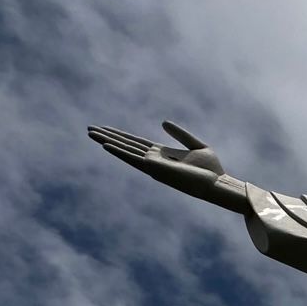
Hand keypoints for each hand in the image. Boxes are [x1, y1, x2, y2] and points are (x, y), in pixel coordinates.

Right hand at [87, 121, 247, 212]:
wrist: (217, 183)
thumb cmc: (211, 169)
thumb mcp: (197, 145)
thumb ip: (180, 134)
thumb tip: (163, 122)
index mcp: (162, 154)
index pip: (136, 143)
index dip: (121, 135)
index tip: (105, 128)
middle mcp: (154, 160)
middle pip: (126, 146)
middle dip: (108, 137)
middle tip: (89, 129)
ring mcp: (153, 165)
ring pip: (125, 152)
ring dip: (107, 142)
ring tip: (90, 133)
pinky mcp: (155, 169)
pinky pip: (133, 159)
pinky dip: (118, 152)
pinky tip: (105, 145)